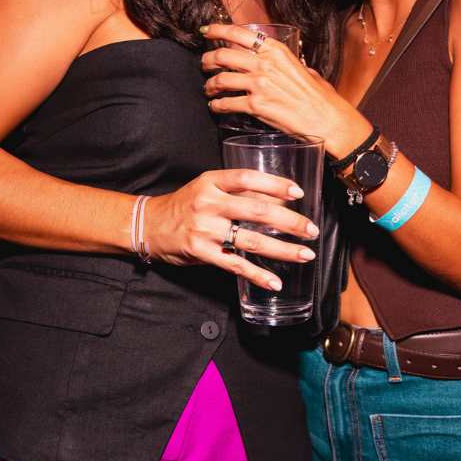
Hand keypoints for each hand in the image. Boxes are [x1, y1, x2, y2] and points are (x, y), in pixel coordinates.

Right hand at [145, 169, 317, 292]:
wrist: (148, 225)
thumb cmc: (183, 206)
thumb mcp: (206, 189)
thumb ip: (235, 193)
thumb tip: (275, 199)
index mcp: (211, 182)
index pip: (248, 179)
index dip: (275, 185)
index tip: (298, 194)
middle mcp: (209, 204)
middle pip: (257, 210)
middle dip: (290, 222)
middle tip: (312, 230)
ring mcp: (205, 229)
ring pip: (251, 239)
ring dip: (282, 249)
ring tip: (305, 254)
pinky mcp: (202, 253)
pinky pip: (235, 265)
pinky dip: (258, 274)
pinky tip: (275, 281)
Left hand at [200, 23, 368, 159]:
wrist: (327, 119)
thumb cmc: (320, 97)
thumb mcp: (303, 68)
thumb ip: (286, 63)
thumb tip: (277, 62)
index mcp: (276, 50)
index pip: (239, 33)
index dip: (217, 29)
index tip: (206, 31)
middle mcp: (265, 64)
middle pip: (223, 54)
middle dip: (208, 59)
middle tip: (205, 65)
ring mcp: (259, 84)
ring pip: (220, 79)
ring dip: (210, 84)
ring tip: (209, 89)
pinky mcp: (256, 106)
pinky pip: (226, 103)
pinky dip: (217, 105)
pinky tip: (216, 106)